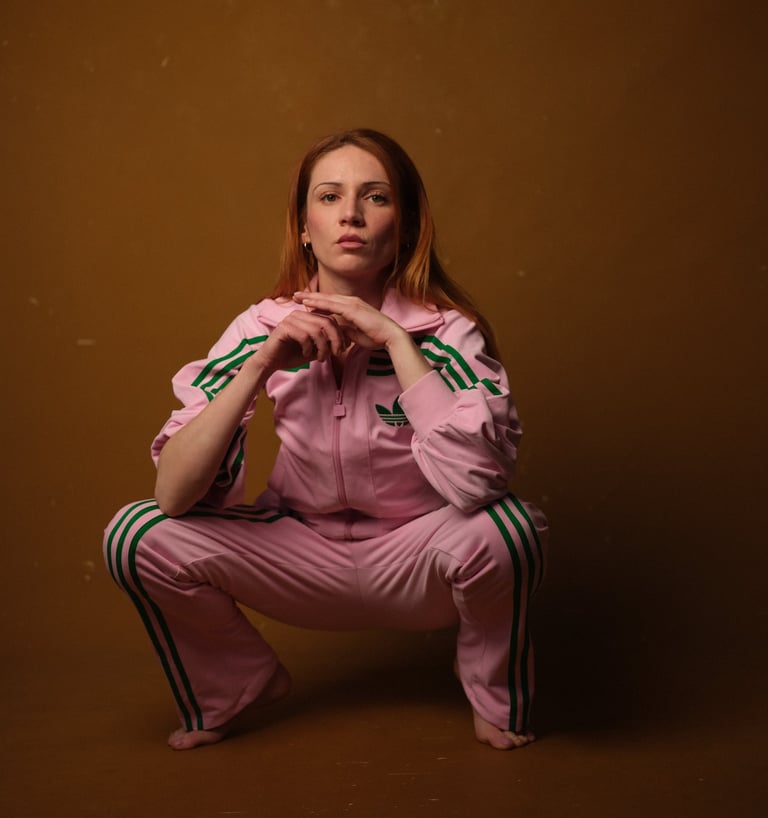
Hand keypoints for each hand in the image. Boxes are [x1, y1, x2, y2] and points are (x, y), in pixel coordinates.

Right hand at [256, 307, 350, 373]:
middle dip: (334, 340)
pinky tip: (305, 354)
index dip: (339, 335)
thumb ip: (329, 343)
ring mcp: (291, 319)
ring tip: (320, 358)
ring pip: (317, 330)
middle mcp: (300, 314)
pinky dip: (308, 348)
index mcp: (308, 317)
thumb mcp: (316, 350)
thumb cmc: (292, 355)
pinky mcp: (284, 327)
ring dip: (322, 347)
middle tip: (335, 354)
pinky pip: (304, 335)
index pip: (331, 320)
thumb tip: (348, 341)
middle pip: (327, 322)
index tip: (342, 350)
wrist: (271, 362)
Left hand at [292, 291, 407, 351]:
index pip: (331, 302)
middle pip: (326, 297)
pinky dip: (319, 303)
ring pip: (327, 299)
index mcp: (353, 307)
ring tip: (296, 297)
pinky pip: (332, 305)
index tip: (303, 302)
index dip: (317, 301)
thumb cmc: (377, 337)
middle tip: (294, 295)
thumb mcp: (356, 334)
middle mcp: (352, 301)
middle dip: (310, 296)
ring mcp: (352, 303)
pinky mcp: (353, 308)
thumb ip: (346, 330)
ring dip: (311, 297)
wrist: (390, 336)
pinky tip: (308, 303)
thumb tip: (337, 331)